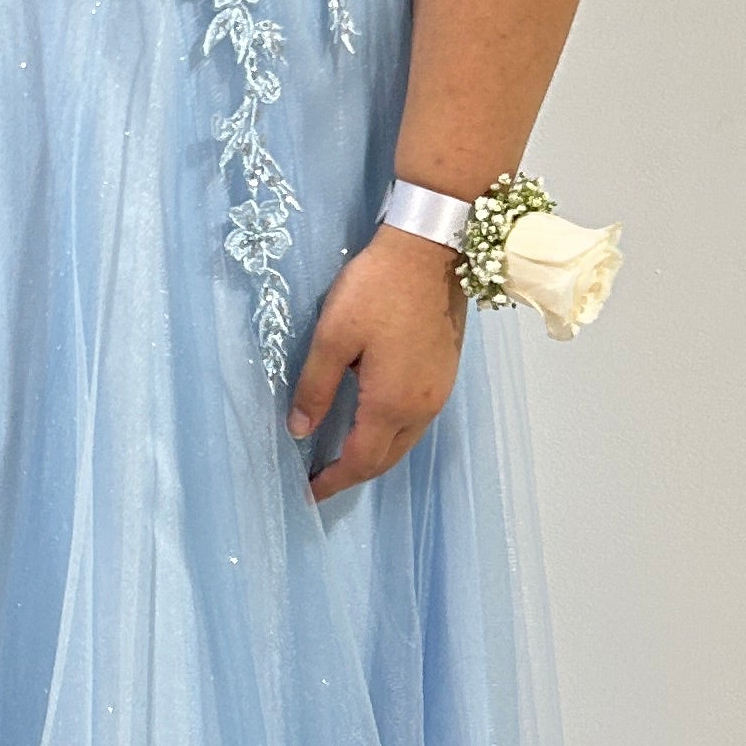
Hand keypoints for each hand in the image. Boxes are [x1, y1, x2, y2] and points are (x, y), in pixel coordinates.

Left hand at [288, 227, 464, 503]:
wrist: (428, 252)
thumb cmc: (375, 290)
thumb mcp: (332, 336)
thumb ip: (315, 387)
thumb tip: (300, 431)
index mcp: (391, 403)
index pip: (360, 460)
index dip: (333, 480)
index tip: (309, 493)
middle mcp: (422, 407)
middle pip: (386, 459)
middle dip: (354, 474)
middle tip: (323, 480)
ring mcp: (439, 391)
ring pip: (405, 442)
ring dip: (375, 456)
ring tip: (344, 458)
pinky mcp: (445, 374)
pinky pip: (417, 421)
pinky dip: (392, 435)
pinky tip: (375, 425)